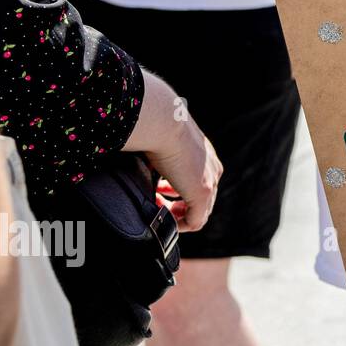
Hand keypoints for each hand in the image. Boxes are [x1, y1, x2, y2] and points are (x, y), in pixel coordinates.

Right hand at [122, 72, 220, 231]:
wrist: (163, 121)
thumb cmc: (154, 126)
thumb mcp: (158, 140)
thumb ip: (154, 150)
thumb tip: (133, 150)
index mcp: (204, 154)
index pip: (196, 179)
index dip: (176, 189)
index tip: (156, 189)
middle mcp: (212, 168)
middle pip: (200, 198)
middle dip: (176, 203)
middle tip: (153, 201)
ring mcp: (210, 181)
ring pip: (199, 211)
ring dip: (175, 214)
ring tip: (155, 209)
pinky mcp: (203, 192)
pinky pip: (196, 221)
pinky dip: (178, 224)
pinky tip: (160, 218)